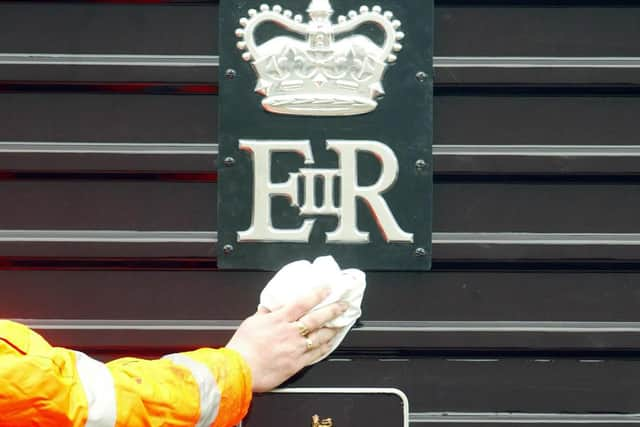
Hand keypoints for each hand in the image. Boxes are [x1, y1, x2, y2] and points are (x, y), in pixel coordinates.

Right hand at [226, 287, 346, 391]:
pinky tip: (330, 343)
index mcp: (279, 319)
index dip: (317, 293)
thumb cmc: (243, 348)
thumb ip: (264, 314)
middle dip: (333, 310)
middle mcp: (291, 332)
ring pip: (320, 336)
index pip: (303, 302)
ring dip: (333, 329)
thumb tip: (267, 308)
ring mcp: (296, 348)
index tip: (327, 287)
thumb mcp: (251, 323)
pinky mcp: (297, 363)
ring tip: (342, 324)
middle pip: (317, 318)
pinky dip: (325, 347)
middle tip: (344, 305)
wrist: (240, 370)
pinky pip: (315, 354)